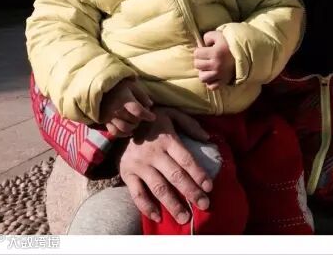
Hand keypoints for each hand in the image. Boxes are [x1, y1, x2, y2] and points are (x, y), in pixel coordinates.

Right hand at [100, 78, 155, 136]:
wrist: (100, 88)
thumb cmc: (119, 86)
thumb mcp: (132, 86)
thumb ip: (142, 95)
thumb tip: (150, 105)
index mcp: (124, 99)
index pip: (138, 111)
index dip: (147, 115)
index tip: (153, 117)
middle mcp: (117, 110)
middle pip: (133, 120)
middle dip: (140, 120)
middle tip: (142, 117)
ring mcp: (110, 117)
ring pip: (124, 128)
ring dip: (133, 128)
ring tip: (135, 123)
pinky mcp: (105, 121)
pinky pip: (114, 132)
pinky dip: (122, 134)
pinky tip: (128, 131)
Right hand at [119, 106, 212, 223]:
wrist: (123, 120)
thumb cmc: (155, 121)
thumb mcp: (174, 114)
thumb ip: (191, 125)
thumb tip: (207, 138)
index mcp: (167, 139)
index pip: (186, 159)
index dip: (198, 174)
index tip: (209, 187)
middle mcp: (153, 153)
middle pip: (175, 176)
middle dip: (191, 192)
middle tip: (204, 205)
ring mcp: (139, 164)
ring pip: (158, 188)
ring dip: (172, 205)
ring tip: (184, 218)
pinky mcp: (127, 173)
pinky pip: (137, 194)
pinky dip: (146, 207)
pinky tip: (158, 217)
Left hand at [193, 30, 234, 89]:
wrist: (245, 53)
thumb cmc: (230, 43)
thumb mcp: (219, 35)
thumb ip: (207, 37)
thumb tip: (200, 43)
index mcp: (215, 52)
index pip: (196, 53)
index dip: (199, 51)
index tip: (205, 50)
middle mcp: (217, 65)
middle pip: (197, 65)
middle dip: (200, 60)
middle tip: (206, 58)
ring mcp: (220, 75)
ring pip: (202, 78)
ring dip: (203, 72)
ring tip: (208, 68)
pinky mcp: (224, 81)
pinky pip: (211, 86)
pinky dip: (210, 82)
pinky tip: (213, 76)